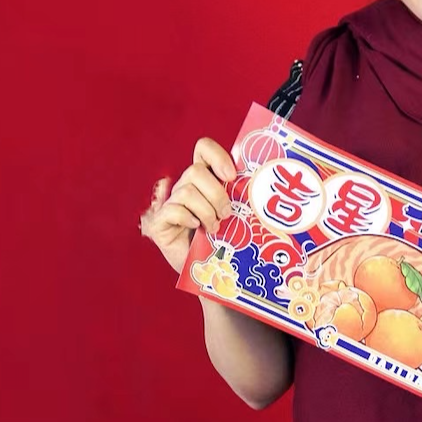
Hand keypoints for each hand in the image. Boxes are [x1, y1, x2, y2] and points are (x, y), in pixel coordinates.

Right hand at [139, 137, 236, 273]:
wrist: (210, 272)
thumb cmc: (225, 241)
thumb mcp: (237, 215)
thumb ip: (241, 196)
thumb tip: (262, 188)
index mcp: (204, 180)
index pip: (203, 149)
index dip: (217, 156)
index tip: (232, 177)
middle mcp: (184, 187)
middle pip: (195, 171)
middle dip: (216, 194)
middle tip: (227, 214)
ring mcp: (169, 204)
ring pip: (186, 191)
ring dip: (206, 211)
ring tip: (215, 228)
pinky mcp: (159, 223)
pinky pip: (173, 210)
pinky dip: (188, 218)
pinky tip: (197, 228)